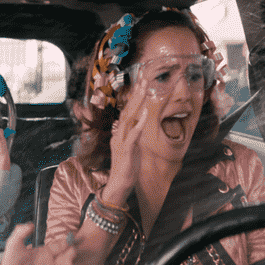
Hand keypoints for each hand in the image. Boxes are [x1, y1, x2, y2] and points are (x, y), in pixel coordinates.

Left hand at [0, 223, 74, 264]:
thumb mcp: (13, 245)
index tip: (71, 242)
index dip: (68, 243)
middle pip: (67, 259)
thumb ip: (20, 232)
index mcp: (45, 253)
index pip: (61, 246)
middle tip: (69, 257)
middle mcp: (49, 264)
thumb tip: (31, 224)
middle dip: (70, 258)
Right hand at [107, 78, 166, 196]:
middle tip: (143, 78)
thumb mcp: (131, 149)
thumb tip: (135, 125)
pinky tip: (146, 112)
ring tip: (144, 88)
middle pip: (127, 110)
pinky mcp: (126, 151)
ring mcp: (121, 142)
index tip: (141, 84)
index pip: (127, 112)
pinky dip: (140, 123)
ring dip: (137, 102)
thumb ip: (133, 136)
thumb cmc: (126, 169)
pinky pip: (133, 134)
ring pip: (128, 118)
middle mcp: (119, 134)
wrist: (118, 186)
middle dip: (136, 94)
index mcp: (120, 134)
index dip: (134, 98)